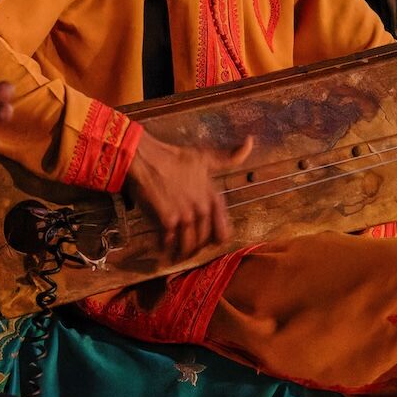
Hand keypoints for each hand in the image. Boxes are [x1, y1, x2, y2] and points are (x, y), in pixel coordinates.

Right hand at [125, 133, 252, 258]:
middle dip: (195, 248)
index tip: (207, 242)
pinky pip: (169, 243)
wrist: (146, 158)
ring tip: (174, 255)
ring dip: (180, 253)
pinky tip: (161, 248)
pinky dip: (165, 249)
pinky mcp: (166, 220)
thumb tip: (250, 141)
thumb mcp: (206, 156)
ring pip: (188, 246)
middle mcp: (202, 208)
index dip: (216, 240)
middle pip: (203, 241)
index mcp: (213, 197)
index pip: (223, 232)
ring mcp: (184, 215)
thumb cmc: (174, 157)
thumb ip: (230, 157)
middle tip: (186, 250)